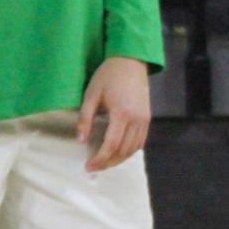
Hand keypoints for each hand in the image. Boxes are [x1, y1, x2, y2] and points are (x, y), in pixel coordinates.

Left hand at [77, 56, 150, 171]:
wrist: (130, 61)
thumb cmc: (108, 75)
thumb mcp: (91, 94)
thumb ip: (85, 118)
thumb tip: (81, 140)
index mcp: (122, 113)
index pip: (111, 144)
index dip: (100, 158)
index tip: (88, 166)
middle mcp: (136, 119)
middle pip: (123, 150)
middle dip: (108, 162)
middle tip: (94, 167)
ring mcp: (145, 119)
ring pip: (133, 149)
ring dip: (119, 159)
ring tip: (105, 162)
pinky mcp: (148, 118)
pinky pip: (141, 141)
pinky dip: (130, 151)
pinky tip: (119, 152)